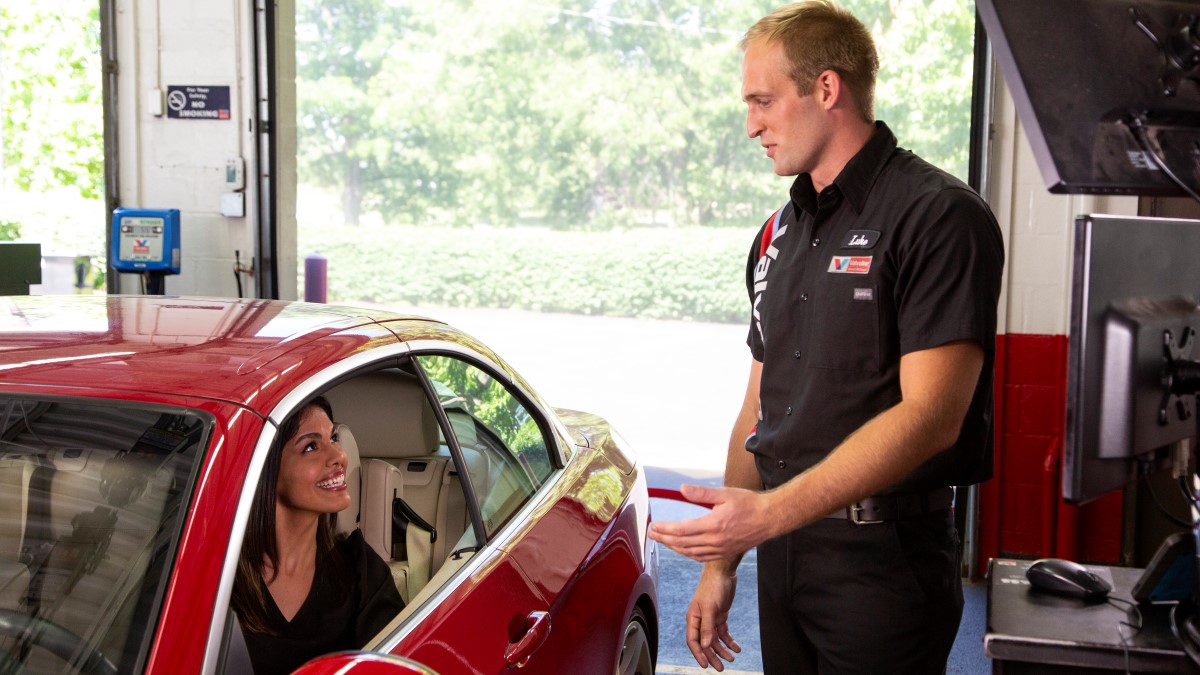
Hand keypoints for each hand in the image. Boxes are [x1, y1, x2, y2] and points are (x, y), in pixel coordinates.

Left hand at [648, 484, 776, 561]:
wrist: (769, 518)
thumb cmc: (749, 504)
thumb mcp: (725, 494)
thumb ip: (701, 494)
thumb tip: (682, 489)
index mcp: (714, 525)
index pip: (682, 530)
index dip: (666, 529)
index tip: (654, 526)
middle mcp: (716, 540)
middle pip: (683, 543)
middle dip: (664, 539)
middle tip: (652, 534)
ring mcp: (720, 549)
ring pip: (690, 552)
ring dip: (674, 547)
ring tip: (663, 540)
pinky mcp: (725, 552)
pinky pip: (701, 557)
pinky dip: (688, 554)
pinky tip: (682, 549)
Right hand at [687, 563, 740, 670]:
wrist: (722, 572)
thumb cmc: (713, 586)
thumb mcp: (710, 607)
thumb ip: (707, 627)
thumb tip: (706, 645)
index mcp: (693, 618)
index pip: (693, 641)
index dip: (699, 654)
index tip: (706, 665)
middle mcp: (700, 620)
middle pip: (705, 643)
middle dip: (713, 656)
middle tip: (721, 668)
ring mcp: (710, 618)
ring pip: (715, 639)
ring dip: (722, 650)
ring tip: (731, 658)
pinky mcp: (720, 615)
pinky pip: (723, 632)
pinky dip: (729, 641)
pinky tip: (736, 648)